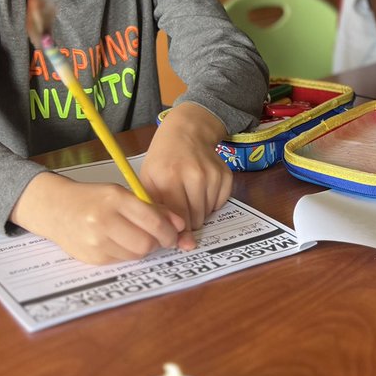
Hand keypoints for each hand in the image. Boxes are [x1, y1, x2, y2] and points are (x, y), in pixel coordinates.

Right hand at [11, 172, 185, 264]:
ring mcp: (96, 242)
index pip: (154, 222)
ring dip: (143, 249)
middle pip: (147, 244)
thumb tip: (180, 225)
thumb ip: (152, 208)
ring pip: (136, 255)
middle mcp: (104, 221)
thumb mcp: (122, 194)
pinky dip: (127, 254)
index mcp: (115, 199)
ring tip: (136, 237)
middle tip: (158, 238)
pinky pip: (122, 261)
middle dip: (158, 243)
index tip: (175, 233)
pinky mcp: (91, 258)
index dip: (170, 231)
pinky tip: (119, 242)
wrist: (54, 208)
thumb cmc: (92, 199)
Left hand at [141, 103, 231, 241]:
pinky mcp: (226, 176)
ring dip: (198, 212)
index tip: (172, 233)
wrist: (186, 133)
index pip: (178, 218)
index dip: (175, 230)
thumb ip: (157, 211)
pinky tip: (201, 189)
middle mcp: (194, 175)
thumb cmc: (163, 160)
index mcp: (169, 178)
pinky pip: (220, 204)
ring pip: (208, 213)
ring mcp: (212, 175)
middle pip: (195, 219)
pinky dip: (210, 203)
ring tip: (188, 196)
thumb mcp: (149, 181)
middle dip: (186, 221)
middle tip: (179, 208)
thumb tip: (178, 242)